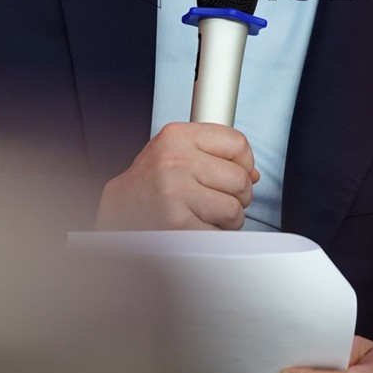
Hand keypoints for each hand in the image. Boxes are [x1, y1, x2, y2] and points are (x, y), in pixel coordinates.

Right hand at [94, 122, 258, 229]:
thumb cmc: (152, 180)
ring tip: (209, 214)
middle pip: (240, 179)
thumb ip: (213, 155)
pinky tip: (198, 227)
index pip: (237, 143)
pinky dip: (214, 235)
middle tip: (223, 198)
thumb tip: (254, 173)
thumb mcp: (176, 151)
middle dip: (239, 195)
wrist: (119, 210)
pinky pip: (218, 233)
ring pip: (233, 209)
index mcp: (178, 137)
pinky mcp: (176, 223)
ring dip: (228, 219)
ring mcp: (175, 193)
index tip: (238, 171)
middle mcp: (176, 162)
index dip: (245, 162)